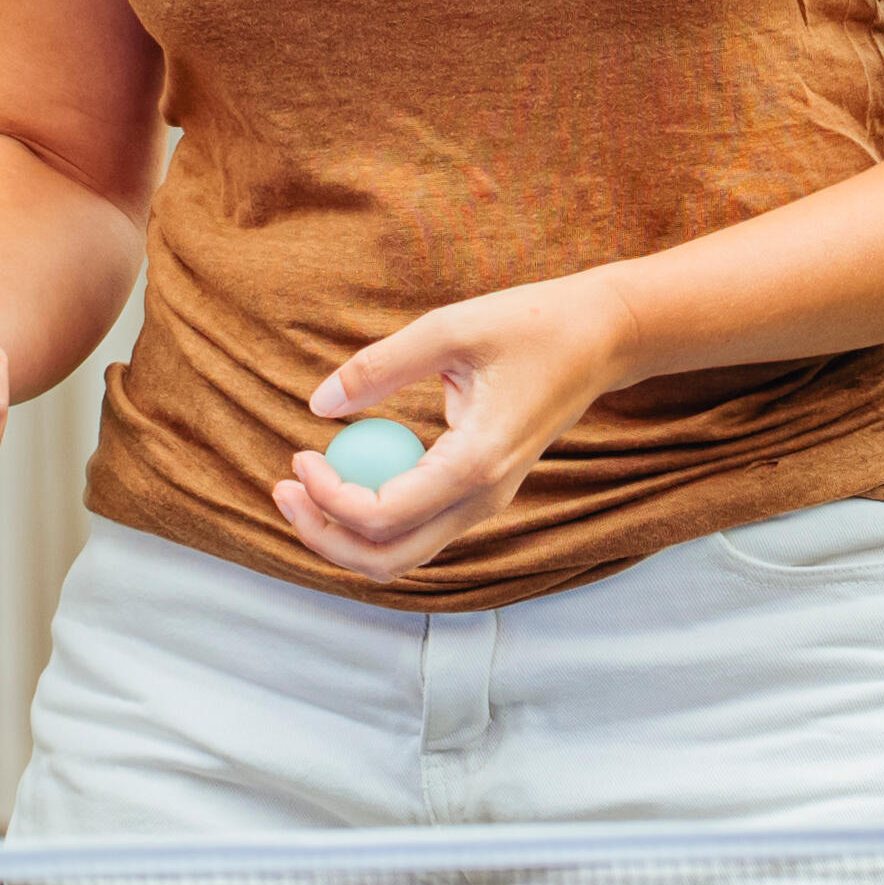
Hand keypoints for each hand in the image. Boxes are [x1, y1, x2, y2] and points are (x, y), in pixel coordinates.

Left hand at [278, 270, 639, 575]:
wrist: (602, 339)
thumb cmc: (531, 325)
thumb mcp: (449, 330)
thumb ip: (379, 366)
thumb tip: (318, 402)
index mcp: (476, 464)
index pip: (383, 515)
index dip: (328, 497)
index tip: (300, 455)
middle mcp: (483, 499)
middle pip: (388, 559)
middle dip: (324, 537)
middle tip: (281, 489)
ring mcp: (486, 502)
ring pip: (403, 554)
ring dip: (345, 534)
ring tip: (300, 488)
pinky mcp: (482, 493)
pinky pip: (418, 527)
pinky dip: (373, 518)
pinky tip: (343, 478)